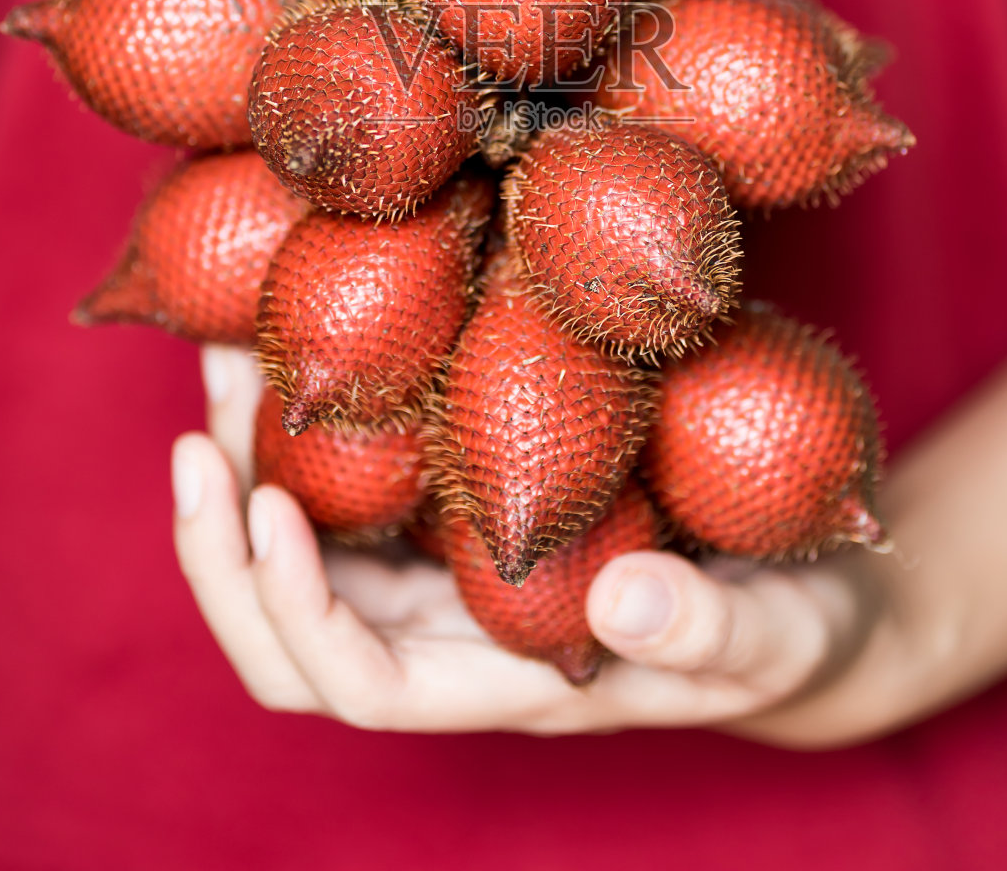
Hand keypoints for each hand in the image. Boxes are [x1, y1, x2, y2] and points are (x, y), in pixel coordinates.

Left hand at [172, 344, 905, 739]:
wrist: (808, 595)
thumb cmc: (797, 629)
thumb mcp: (776, 633)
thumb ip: (710, 629)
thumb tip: (621, 600)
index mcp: (503, 677)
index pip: (360, 681)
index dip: (293, 609)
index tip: (268, 504)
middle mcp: (455, 632)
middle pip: (293, 622)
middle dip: (224, 540)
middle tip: (198, 429)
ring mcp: (454, 568)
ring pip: (313, 537)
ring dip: (251, 458)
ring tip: (224, 347)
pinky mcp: (474, 500)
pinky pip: (368, 470)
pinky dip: (319, 410)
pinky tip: (312, 325)